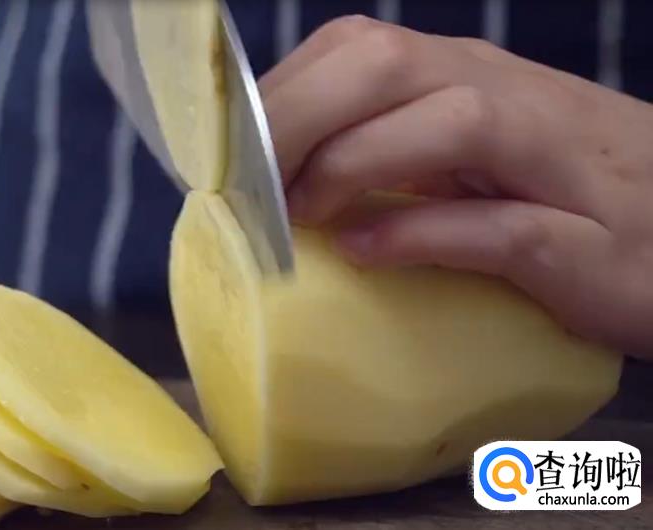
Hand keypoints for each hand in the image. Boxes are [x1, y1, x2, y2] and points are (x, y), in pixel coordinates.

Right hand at [260, 15, 652, 359]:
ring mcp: (466, 63)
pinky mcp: (450, 73)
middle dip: (291, 118)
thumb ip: (474, 244)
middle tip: (245, 188)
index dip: (344, 168)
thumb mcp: (578, 272)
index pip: (417, 121)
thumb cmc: (645, 254)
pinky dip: (309, 91)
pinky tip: (290, 139)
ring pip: (356, 45)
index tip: (296, 225)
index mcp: (527, 124)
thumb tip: (357, 242)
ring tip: (254, 165)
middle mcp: (486, 72)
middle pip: (370, 58)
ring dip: (292, 97)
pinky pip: (360, 59)